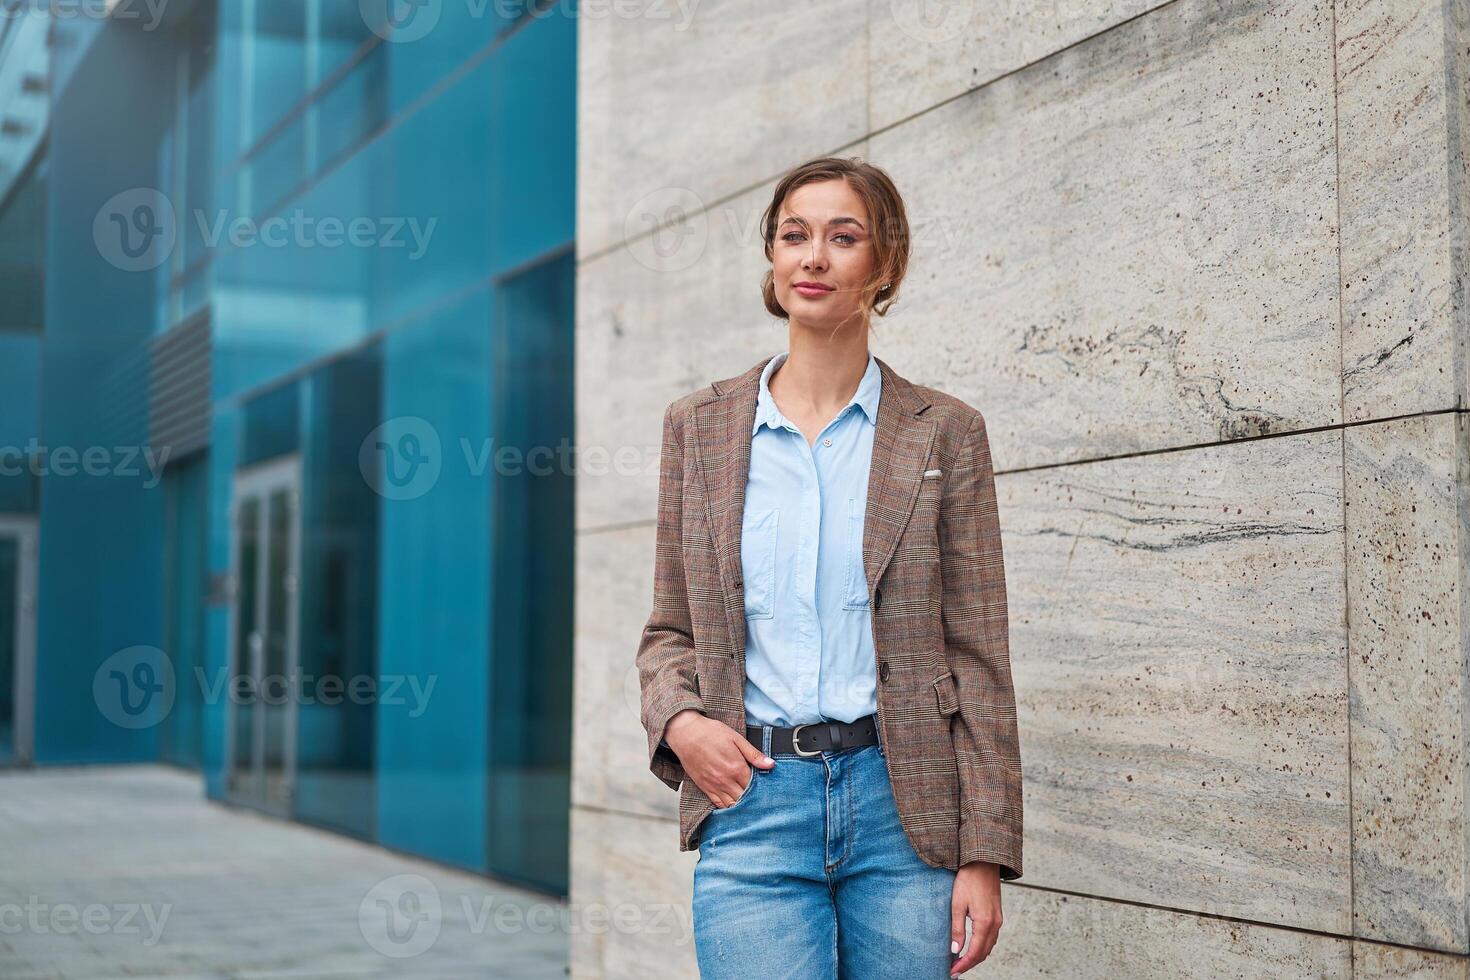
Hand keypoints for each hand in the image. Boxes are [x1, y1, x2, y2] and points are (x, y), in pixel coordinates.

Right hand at [665, 709, 775, 806]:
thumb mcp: (736, 738)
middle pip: (745, 798)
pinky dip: (728, 807)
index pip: (755, 786)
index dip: (763, 788)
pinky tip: (734, 805)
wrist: (686, 733)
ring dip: (742, 805)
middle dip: (754, 798)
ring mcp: (714, 785)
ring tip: (750, 803)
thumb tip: (771, 765)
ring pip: (733, 804)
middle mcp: (726, 780)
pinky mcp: (704, 787)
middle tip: (762, 798)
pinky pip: (718, 804)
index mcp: (736, 767)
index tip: (769, 789)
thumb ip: (754, 754)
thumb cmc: (711, 733)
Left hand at [949, 861, 1002, 975]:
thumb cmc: (968, 880)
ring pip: (989, 947)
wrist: (983, 862)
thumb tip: (955, 950)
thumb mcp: (957, 904)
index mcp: (985, 923)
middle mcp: (995, 924)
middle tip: (954, 970)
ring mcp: (998, 920)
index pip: (975, 953)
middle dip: (969, 964)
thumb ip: (957, 929)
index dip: (963, 965)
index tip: (952, 972)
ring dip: (976, 957)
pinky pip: (991, 938)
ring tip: (961, 962)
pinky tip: (972, 947)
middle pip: (984, 953)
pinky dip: (982, 947)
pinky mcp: (997, 915)